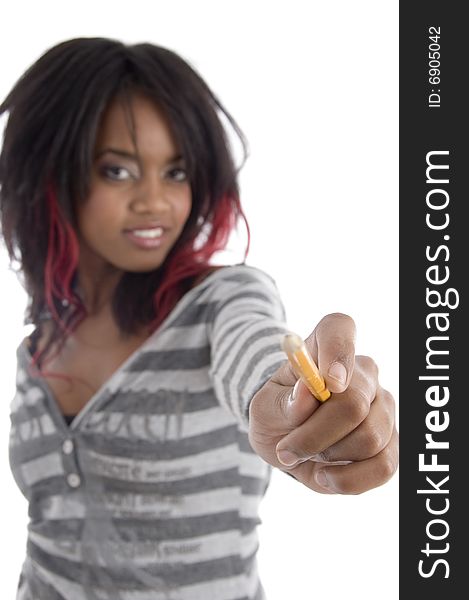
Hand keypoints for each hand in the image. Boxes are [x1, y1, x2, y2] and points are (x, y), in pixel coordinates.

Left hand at [248, 313, 398, 493]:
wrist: (286, 440)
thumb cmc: (276, 413)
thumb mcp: (264, 408)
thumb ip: (283, 401)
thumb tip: (307, 393)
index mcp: (325, 348)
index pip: (339, 329)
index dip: (338, 352)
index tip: (328, 383)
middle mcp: (362, 372)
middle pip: (353, 403)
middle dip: (315, 435)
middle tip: (286, 450)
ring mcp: (383, 406)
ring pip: (370, 438)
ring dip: (329, 456)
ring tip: (306, 455)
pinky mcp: (391, 442)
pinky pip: (384, 466)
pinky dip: (349, 480)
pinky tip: (326, 475)